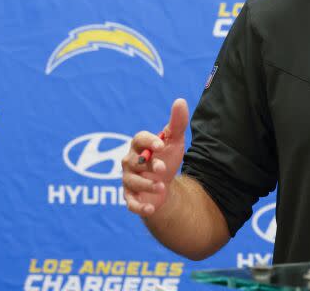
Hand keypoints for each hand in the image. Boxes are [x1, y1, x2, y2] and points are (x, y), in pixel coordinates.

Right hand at [122, 98, 188, 217]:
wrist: (165, 184)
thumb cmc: (167, 157)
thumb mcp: (175, 140)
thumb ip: (177, 123)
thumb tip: (180, 101)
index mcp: (139, 145)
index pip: (139, 139)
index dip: (149, 141)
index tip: (161, 145)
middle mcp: (130, 162)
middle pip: (135, 162)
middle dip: (148, 165)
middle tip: (163, 169)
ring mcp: (129, 180)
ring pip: (132, 182)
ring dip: (146, 185)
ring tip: (162, 187)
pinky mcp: (130, 197)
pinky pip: (130, 203)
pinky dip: (139, 207)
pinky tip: (151, 209)